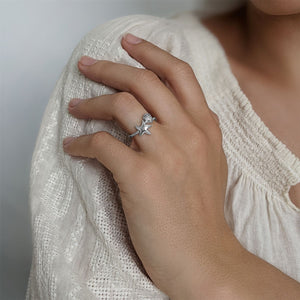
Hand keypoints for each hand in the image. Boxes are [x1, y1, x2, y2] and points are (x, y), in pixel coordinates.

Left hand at [63, 33, 243, 298]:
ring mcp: (164, 153)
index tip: (130, 44)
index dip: (152, 53)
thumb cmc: (202, 214)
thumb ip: (192, 134)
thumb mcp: (209, 164)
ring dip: (91, 103)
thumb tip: (162, 116)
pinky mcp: (140, 177)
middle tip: (89, 66)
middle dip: (111, 68)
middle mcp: (187, 133)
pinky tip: (74, 146)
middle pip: (143, 82)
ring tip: (76, 106)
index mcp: (205, 128)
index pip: (178, 74)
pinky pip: (102, 145)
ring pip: (121, 106)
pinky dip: (82, 141)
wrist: (203, 256)